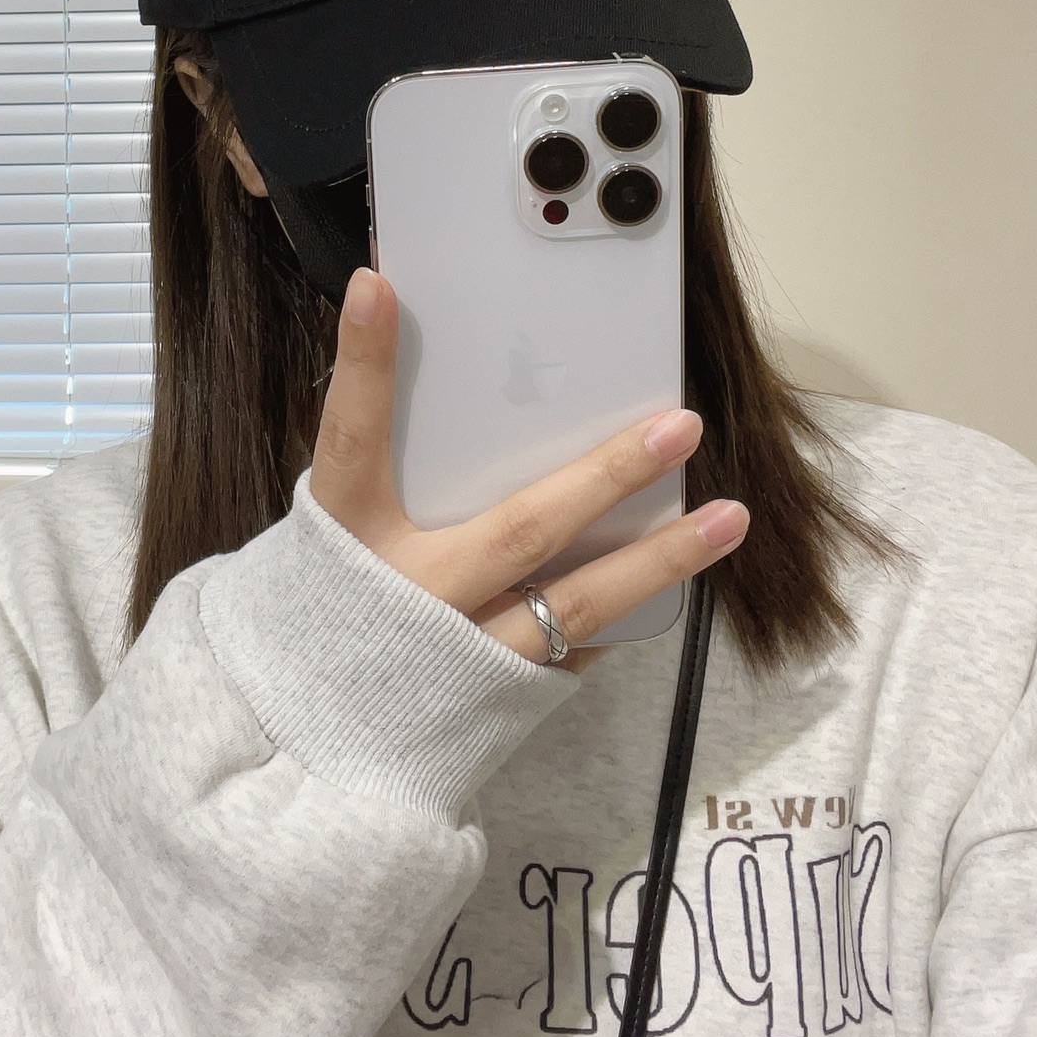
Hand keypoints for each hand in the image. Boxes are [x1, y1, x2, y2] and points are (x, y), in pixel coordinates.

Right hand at [309, 270, 748, 672]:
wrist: (308, 748)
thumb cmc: (330, 615)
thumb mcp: (335, 532)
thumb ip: (378, 461)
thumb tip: (409, 349)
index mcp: (348, 539)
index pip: (351, 436)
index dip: (363, 362)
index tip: (377, 287)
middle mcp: (410, 595)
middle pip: (520, 528)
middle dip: (605, 475)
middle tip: (678, 425)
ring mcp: (460, 654)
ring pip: (576, 604)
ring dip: (660, 560)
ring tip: (728, 517)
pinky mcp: (497, 700)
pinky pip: (574, 649)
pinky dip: (626, 612)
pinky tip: (681, 576)